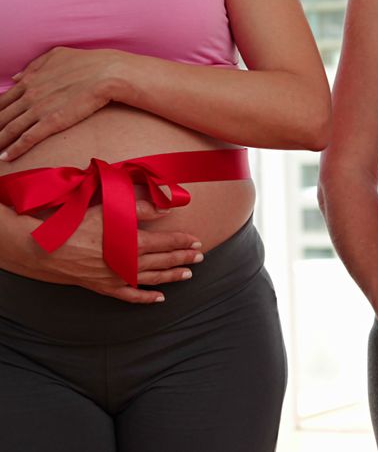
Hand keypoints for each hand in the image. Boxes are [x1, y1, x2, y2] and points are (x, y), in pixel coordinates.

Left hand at [0, 47, 130, 160]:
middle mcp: (29, 95)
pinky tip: (5, 158)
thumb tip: (17, 78)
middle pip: (2, 116)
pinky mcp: (52, 122)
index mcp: (29, 80)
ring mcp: (39, 109)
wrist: (108, 72)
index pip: (3, 101)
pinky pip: (28, 138)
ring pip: (10, 128)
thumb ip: (34, 66)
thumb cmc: (86, 63)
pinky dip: (15, 149)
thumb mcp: (56, 56)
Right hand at [13, 201, 203, 302]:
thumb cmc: (79, 225)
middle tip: (200, 257)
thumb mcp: (111, 210)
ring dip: (173, 276)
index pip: (167, 242)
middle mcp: (131, 263)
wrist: (48, 249)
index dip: (183, 241)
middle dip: (185, 258)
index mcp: (135, 242)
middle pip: (165, 260)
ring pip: (153, 278)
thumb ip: (141, 209)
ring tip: (188, 274)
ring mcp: (120, 278)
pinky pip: (132, 296)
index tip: (197, 240)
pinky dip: (148, 298)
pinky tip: (160, 298)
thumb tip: (167, 208)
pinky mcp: (107, 288)